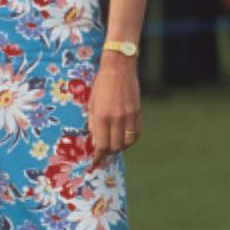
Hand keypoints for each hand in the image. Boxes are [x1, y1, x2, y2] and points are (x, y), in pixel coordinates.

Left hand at [86, 54, 141, 168]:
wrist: (119, 68)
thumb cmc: (101, 85)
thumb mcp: (92, 104)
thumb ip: (93, 124)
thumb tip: (95, 141)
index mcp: (102, 116)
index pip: (101, 145)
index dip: (98, 156)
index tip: (95, 161)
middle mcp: (117, 118)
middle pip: (115, 147)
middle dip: (108, 152)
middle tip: (103, 150)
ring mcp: (130, 116)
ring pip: (128, 143)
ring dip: (120, 147)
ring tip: (114, 143)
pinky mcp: (138, 113)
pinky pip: (137, 133)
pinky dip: (130, 139)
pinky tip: (124, 137)